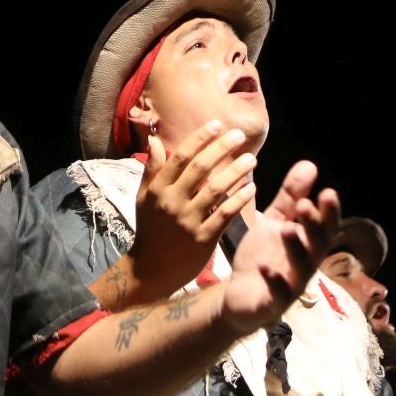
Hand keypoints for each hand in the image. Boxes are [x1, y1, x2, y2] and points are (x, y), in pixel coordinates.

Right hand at [127, 120, 257, 298]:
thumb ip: (151, 169)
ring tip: (251, 159)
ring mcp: (188, 221)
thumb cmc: (150, 230)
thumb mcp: (144, 198)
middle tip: (239, 135)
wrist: (151, 270)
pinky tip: (251, 188)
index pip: (180, 157)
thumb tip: (153, 140)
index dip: (199, 138)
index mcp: (158, 189)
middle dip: (220, 148)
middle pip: (199, 168)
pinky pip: (225, 214)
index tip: (217, 124)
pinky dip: (239, 200)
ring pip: (215, 190)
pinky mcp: (203, 239)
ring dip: (235, 172)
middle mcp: (172, 202)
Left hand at [220, 161, 340, 332]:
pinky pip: (278, 294)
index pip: (325, 227)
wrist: (237, 295)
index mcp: (306, 244)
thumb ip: (291, 197)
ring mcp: (291, 286)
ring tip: (287, 229)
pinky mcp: (272, 303)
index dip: (329, 213)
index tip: (328, 192)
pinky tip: (266, 267)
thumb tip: (310, 164)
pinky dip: (274, 281)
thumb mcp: (275, 222)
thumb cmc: (262, 256)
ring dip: (296, 249)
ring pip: (300, 268)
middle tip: (306, 205)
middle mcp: (305, 265)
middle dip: (313, 226)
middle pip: (316, 245)